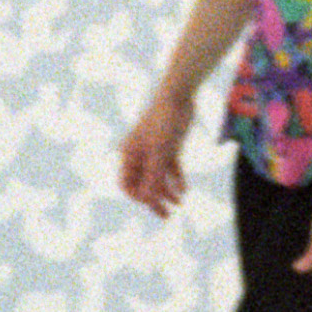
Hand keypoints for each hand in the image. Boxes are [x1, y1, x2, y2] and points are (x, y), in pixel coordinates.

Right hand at [119, 94, 193, 218]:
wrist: (178, 95)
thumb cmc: (164, 120)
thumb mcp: (160, 151)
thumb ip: (154, 175)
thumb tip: (148, 199)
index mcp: (129, 155)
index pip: (127, 185)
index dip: (138, 197)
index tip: (152, 202)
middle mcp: (139, 155)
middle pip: (143, 184)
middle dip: (153, 201)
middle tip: (167, 216)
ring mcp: (154, 152)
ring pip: (157, 178)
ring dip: (167, 192)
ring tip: (178, 204)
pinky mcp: (169, 147)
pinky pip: (170, 169)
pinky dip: (176, 180)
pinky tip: (184, 190)